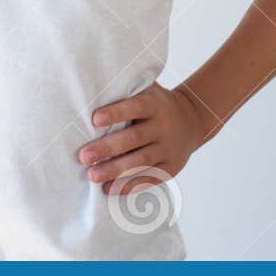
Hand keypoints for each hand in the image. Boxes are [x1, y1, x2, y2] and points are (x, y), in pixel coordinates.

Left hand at [76, 82, 209, 193]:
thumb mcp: (147, 90)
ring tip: (92, 175)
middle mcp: (163, 127)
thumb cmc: (155, 103)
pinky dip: (129, 186)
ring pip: (140, 162)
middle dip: (107, 148)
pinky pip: (149, 178)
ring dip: (115, 170)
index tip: (94, 119)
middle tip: (84, 156)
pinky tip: (109, 189)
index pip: (134, 107)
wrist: (192, 119)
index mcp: (154, 105)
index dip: (115, 113)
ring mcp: (168, 149)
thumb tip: (90, 85)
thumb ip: (125, 89)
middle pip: (134, 138)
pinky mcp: (170, 168)